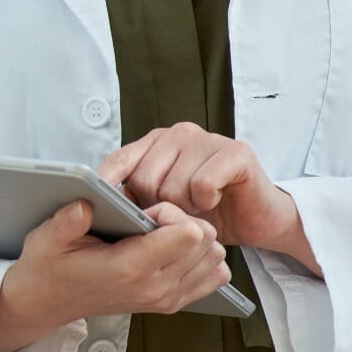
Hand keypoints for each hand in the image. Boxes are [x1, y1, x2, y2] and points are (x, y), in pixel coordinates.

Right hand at [0, 199, 228, 351]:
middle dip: (185, 219)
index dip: (170, 210)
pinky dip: (201, 259)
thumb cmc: (50, 267)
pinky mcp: (170, 303)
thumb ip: (67, 220)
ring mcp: (165, 298)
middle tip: (152, 219)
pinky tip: (174, 251)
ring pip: (214, 258)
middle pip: (207, 242)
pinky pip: (213, 278)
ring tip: (163, 234)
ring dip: (195, 239)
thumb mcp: (47, 237)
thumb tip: (86, 204)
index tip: (143, 210)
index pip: (187, 233)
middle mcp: (154, 287)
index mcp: (129, 268)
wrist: (47, 302)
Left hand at [96, 123, 319, 273]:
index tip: (92, 203)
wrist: (259, 217)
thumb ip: (138, 195)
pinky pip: (201, 185)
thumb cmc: (209, 210)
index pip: (119, 160)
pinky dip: (206, 203)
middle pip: (144, 179)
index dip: (104, 183)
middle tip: (176, 214)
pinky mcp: (235, 152)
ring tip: (198, 208)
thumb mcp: (165, 203)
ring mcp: (208, 139)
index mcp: (157, 142)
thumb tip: (101, 203)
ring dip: (185, 210)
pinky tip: (215, 202)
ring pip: (172, 187)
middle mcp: (180, 134)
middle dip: (157, 208)